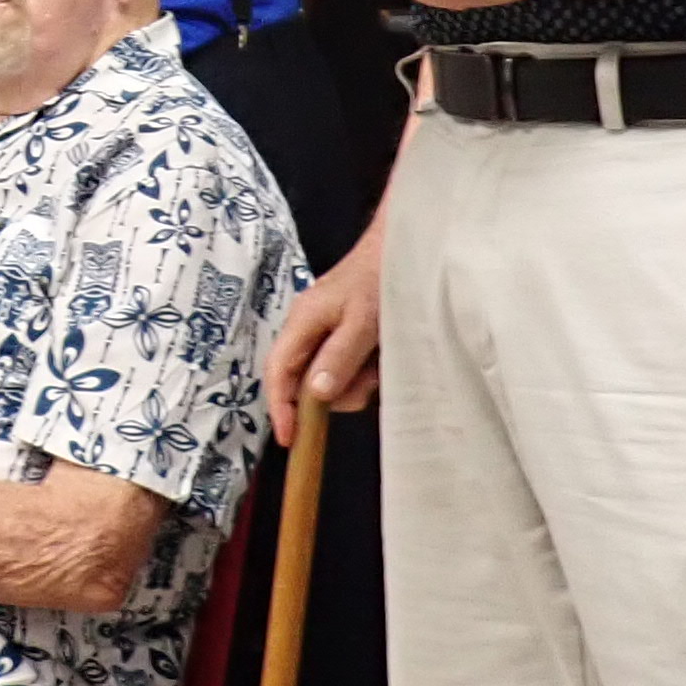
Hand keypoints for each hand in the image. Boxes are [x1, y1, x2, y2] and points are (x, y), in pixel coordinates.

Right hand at [264, 229, 385, 445]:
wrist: (407, 246)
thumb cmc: (381, 278)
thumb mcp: (364, 322)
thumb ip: (338, 357)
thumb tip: (315, 394)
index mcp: (303, 321)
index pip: (278, 372)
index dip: (279, 407)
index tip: (289, 439)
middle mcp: (308, 328)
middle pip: (305, 379)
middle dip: (335, 391)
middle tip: (369, 382)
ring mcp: (326, 330)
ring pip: (330, 375)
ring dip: (357, 379)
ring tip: (381, 361)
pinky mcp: (346, 332)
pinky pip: (348, 364)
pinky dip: (366, 367)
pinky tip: (383, 354)